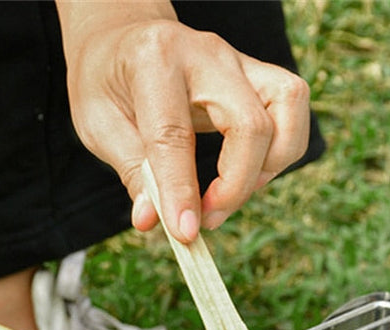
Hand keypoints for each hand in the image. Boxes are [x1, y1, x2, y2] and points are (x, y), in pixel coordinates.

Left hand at [57, 4, 310, 241]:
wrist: (124, 36)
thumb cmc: (108, 81)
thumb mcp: (98, 125)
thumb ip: (131, 172)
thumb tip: (152, 221)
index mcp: (153, 61)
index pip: (175, 135)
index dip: (182, 190)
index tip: (185, 233)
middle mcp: (205, 54)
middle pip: (250, 124)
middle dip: (236, 187)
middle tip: (205, 218)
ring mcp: (239, 60)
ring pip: (288, 107)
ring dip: (269, 167)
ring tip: (230, 195)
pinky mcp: (259, 73)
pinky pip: (292, 110)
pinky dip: (280, 152)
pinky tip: (246, 174)